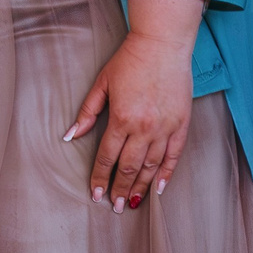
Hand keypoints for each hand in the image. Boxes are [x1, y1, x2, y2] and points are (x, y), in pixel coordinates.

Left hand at [65, 0, 203, 211]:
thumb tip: (70, 135)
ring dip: (141, 187)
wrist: (162, 45)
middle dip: (119, 188)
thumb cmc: (129, 61)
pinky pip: (174, 156)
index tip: (95, 193)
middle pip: (130, 167)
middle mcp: (144, 128)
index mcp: (121, 118)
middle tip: (114, 207)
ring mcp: (165, 128)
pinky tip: (160, 188)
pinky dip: (167, 174)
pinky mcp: (182, 125)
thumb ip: (87, 112)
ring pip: (152, 167)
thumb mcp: (102, 83)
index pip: (107, 156)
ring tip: (132, 203)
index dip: (100, 176)